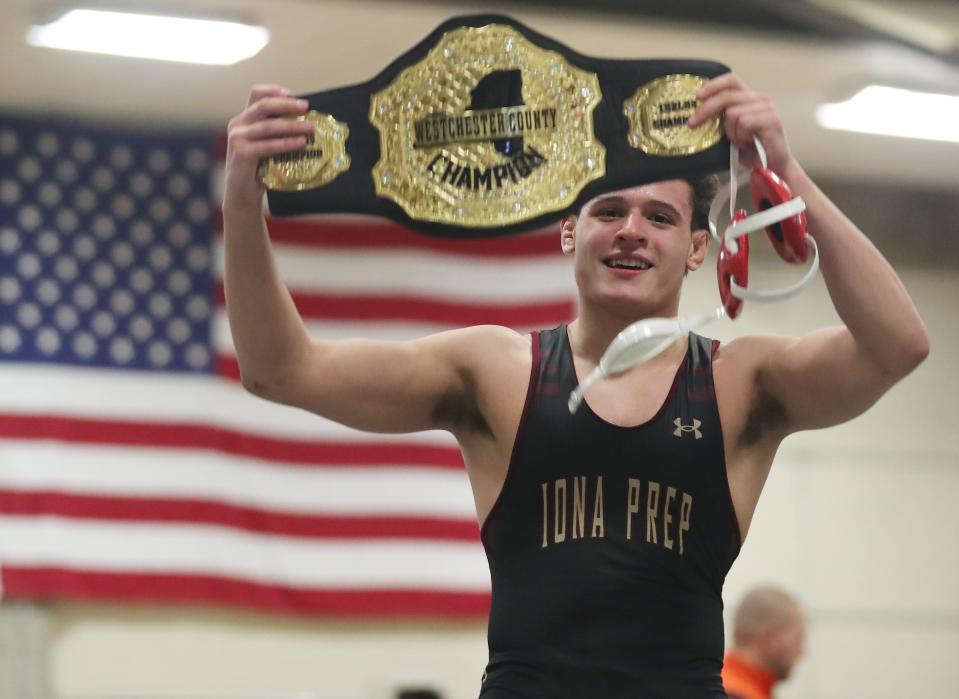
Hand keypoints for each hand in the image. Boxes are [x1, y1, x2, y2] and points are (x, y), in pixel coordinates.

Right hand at [223, 85, 313, 208]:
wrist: (243, 193)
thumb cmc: (259, 169)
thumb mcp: (267, 144)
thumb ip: (277, 132)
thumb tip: (307, 122)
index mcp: (244, 119)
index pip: (256, 94)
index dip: (274, 90)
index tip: (293, 95)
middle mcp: (238, 124)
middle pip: (263, 105)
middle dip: (287, 105)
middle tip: (306, 107)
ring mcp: (237, 138)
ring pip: (268, 126)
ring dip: (292, 126)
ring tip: (310, 128)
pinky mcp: (241, 153)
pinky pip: (268, 145)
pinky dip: (286, 144)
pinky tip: (300, 144)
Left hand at [688, 73, 795, 175]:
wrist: (772, 167)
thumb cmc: (752, 150)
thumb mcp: (731, 130)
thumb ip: (721, 118)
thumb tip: (698, 113)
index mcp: (750, 98)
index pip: (731, 81)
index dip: (713, 86)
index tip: (697, 97)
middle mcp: (760, 99)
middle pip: (726, 96)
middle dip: (706, 110)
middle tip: (692, 123)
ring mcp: (767, 108)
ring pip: (732, 113)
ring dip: (731, 132)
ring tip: (740, 141)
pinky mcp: (771, 119)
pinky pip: (743, 123)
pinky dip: (741, 136)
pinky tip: (748, 143)